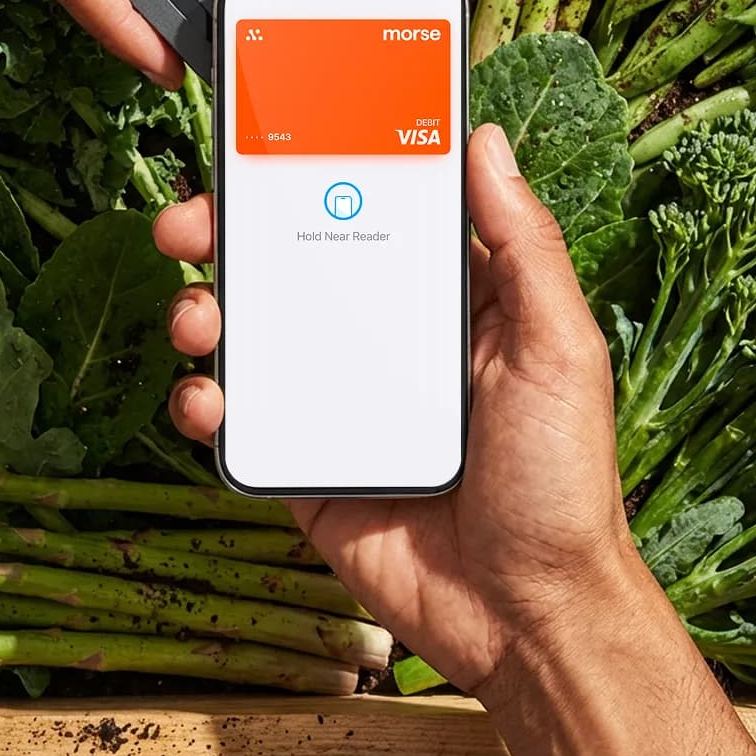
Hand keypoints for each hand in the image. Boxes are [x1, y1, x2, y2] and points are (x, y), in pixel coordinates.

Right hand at [154, 125, 755, 755]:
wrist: (524, 614)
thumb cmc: (560, 478)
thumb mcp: (557, 348)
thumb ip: (525, 246)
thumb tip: (486, 143)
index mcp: (444, 300)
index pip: (372, 212)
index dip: (319, 174)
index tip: (272, 141)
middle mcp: (384, 337)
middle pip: (294, 263)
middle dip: (234, 232)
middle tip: (196, 220)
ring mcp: (338, 396)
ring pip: (255, 331)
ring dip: (208, 308)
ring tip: (197, 312)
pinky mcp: (304, 458)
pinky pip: (242, 415)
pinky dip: (207, 399)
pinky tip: (207, 396)